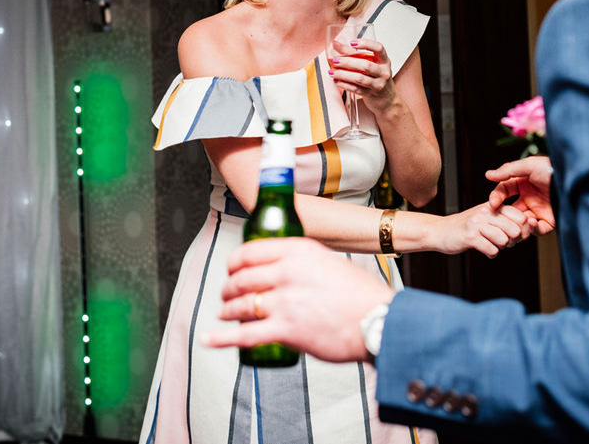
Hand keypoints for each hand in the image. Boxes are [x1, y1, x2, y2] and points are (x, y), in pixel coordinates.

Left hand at [201, 238, 392, 362]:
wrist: (378, 321)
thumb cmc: (360, 295)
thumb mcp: (330, 262)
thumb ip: (305, 263)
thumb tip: (287, 269)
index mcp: (299, 251)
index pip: (251, 250)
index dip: (235, 261)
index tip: (232, 268)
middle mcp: (287, 272)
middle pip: (241, 277)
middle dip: (229, 287)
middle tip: (228, 293)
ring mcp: (284, 302)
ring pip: (239, 304)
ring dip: (226, 310)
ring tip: (224, 314)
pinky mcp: (285, 330)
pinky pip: (244, 334)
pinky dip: (221, 338)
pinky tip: (209, 338)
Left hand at [328, 37, 397, 113]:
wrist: (386, 99)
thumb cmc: (376, 77)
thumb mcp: (370, 63)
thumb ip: (352, 53)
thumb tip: (336, 44)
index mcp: (384, 61)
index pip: (378, 48)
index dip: (366, 44)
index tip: (352, 43)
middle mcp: (383, 72)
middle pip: (365, 65)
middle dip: (348, 62)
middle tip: (335, 60)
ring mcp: (378, 84)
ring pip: (359, 78)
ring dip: (343, 74)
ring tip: (332, 72)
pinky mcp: (370, 94)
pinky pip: (355, 89)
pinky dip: (344, 84)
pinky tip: (337, 81)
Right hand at [438, 201, 535, 257]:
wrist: (440, 231)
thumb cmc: (467, 227)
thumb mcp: (487, 219)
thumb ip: (505, 222)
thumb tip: (525, 231)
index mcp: (492, 206)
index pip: (519, 216)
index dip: (523, 229)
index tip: (517, 235)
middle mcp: (485, 212)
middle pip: (514, 229)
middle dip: (513, 241)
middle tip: (504, 242)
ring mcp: (477, 223)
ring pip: (504, 240)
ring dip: (501, 247)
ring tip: (493, 245)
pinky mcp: (469, 236)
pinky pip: (491, 249)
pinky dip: (491, 254)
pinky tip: (485, 250)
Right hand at [487, 155, 555, 234]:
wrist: (574, 182)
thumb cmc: (553, 170)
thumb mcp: (529, 166)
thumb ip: (507, 171)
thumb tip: (488, 175)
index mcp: (523, 183)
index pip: (504, 192)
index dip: (496, 197)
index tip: (492, 204)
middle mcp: (529, 197)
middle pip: (510, 210)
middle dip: (504, 215)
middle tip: (499, 219)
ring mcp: (539, 210)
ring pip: (521, 222)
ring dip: (517, 224)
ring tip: (517, 221)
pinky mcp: (549, 221)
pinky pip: (537, 230)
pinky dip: (532, 229)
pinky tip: (531, 222)